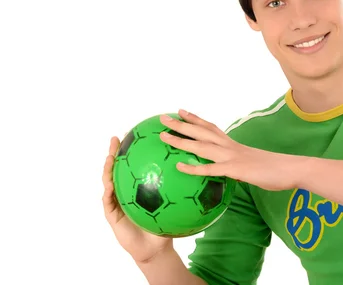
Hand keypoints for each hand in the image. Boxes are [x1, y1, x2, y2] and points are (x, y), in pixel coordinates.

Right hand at [102, 136, 172, 262]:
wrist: (155, 247)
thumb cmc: (165, 224)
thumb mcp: (174, 203)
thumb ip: (181, 187)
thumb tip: (198, 168)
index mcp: (138, 186)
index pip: (135, 163)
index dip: (134, 148)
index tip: (137, 131)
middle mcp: (125, 191)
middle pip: (118, 167)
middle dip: (115, 152)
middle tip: (117, 137)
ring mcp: (116, 201)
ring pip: (108, 180)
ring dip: (107, 168)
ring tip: (109, 157)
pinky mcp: (111, 214)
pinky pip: (108, 200)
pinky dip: (108, 191)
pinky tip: (109, 183)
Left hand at [159, 109, 307, 190]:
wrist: (291, 168)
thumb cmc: (274, 169)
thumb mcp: (252, 163)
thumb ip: (238, 163)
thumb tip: (230, 169)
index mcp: (233, 144)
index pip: (210, 128)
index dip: (195, 120)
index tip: (181, 112)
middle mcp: (230, 146)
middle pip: (201, 132)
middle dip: (181, 124)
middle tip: (163, 117)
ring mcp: (232, 157)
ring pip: (201, 147)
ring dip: (181, 140)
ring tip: (163, 136)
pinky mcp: (236, 169)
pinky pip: (211, 169)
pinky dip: (194, 168)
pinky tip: (179, 166)